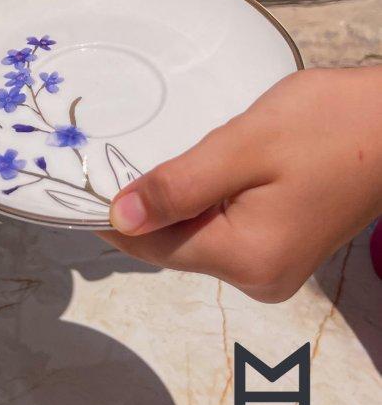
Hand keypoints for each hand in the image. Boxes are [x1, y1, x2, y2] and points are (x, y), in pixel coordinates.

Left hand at [98, 67, 381, 302]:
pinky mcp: (283, 248)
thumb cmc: (327, 125)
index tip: (77, 182)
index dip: (113, 215)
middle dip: (151, 203)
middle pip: (173, 244)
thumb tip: (118, 217)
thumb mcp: (243, 147)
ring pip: (197, 235)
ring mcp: (274, 268)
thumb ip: (178, 186)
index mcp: (246, 259)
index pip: (152, 246)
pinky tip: (218, 166)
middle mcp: (259, 279)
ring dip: (181, 198)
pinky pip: (223, 229)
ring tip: (196, 152)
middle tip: (141, 150)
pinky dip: (207, 200)